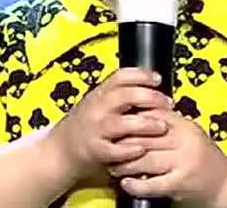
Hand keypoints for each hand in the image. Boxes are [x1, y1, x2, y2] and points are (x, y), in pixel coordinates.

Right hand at [50, 68, 174, 181]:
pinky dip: (131, 149)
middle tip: (167, 103)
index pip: (121, 76)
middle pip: (126, 95)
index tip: (158, 79)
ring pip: (122, 123)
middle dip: (150, 98)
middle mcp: (96, 108)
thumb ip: (118, 96)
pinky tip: (142, 148)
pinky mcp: (95, 151)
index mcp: (99, 93)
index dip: (142, 75)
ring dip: (145, 124)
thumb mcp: (97, 103)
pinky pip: (116, 150)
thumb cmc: (84, 126)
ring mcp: (95, 129)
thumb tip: (149, 88)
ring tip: (162, 126)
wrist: (59, 151)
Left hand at [108, 108, 226, 206]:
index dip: (131, 118)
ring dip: (124, 164)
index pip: (152, 115)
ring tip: (112, 165)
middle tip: (107, 145)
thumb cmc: (202, 154)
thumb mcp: (187, 131)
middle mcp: (184, 142)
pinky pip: (152, 184)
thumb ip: (166, 122)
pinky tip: (126, 182)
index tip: (115, 121)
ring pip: (145, 160)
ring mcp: (182, 163)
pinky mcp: (180, 183)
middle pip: (145, 137)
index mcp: (184, 125)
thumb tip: (136, 111)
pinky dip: (136, 184)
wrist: (225, 181)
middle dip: (122, 142)